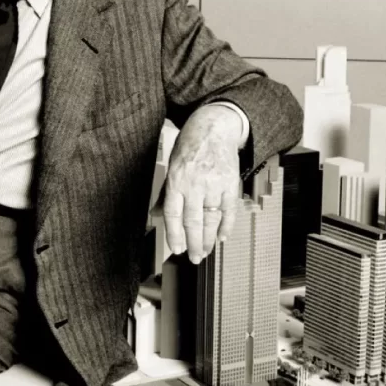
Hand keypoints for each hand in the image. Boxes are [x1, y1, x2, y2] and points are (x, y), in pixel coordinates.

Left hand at [163, 105, 241, 263]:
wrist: (215, 127)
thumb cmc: (190, 146)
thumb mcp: (172, 166)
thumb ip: (166, 193)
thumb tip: (156, 215)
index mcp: (177, 180)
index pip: (174, 214)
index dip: (174, 235)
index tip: (178, 249)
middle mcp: (195, 184)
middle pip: (193, 221)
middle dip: (194, 243)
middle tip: (195, 258)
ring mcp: (214, 184)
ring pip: (212, 219)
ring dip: (209, 239)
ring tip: (206, 251)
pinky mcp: (230, 183)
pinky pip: (229, 211)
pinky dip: (227, 226)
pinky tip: (222, 237)